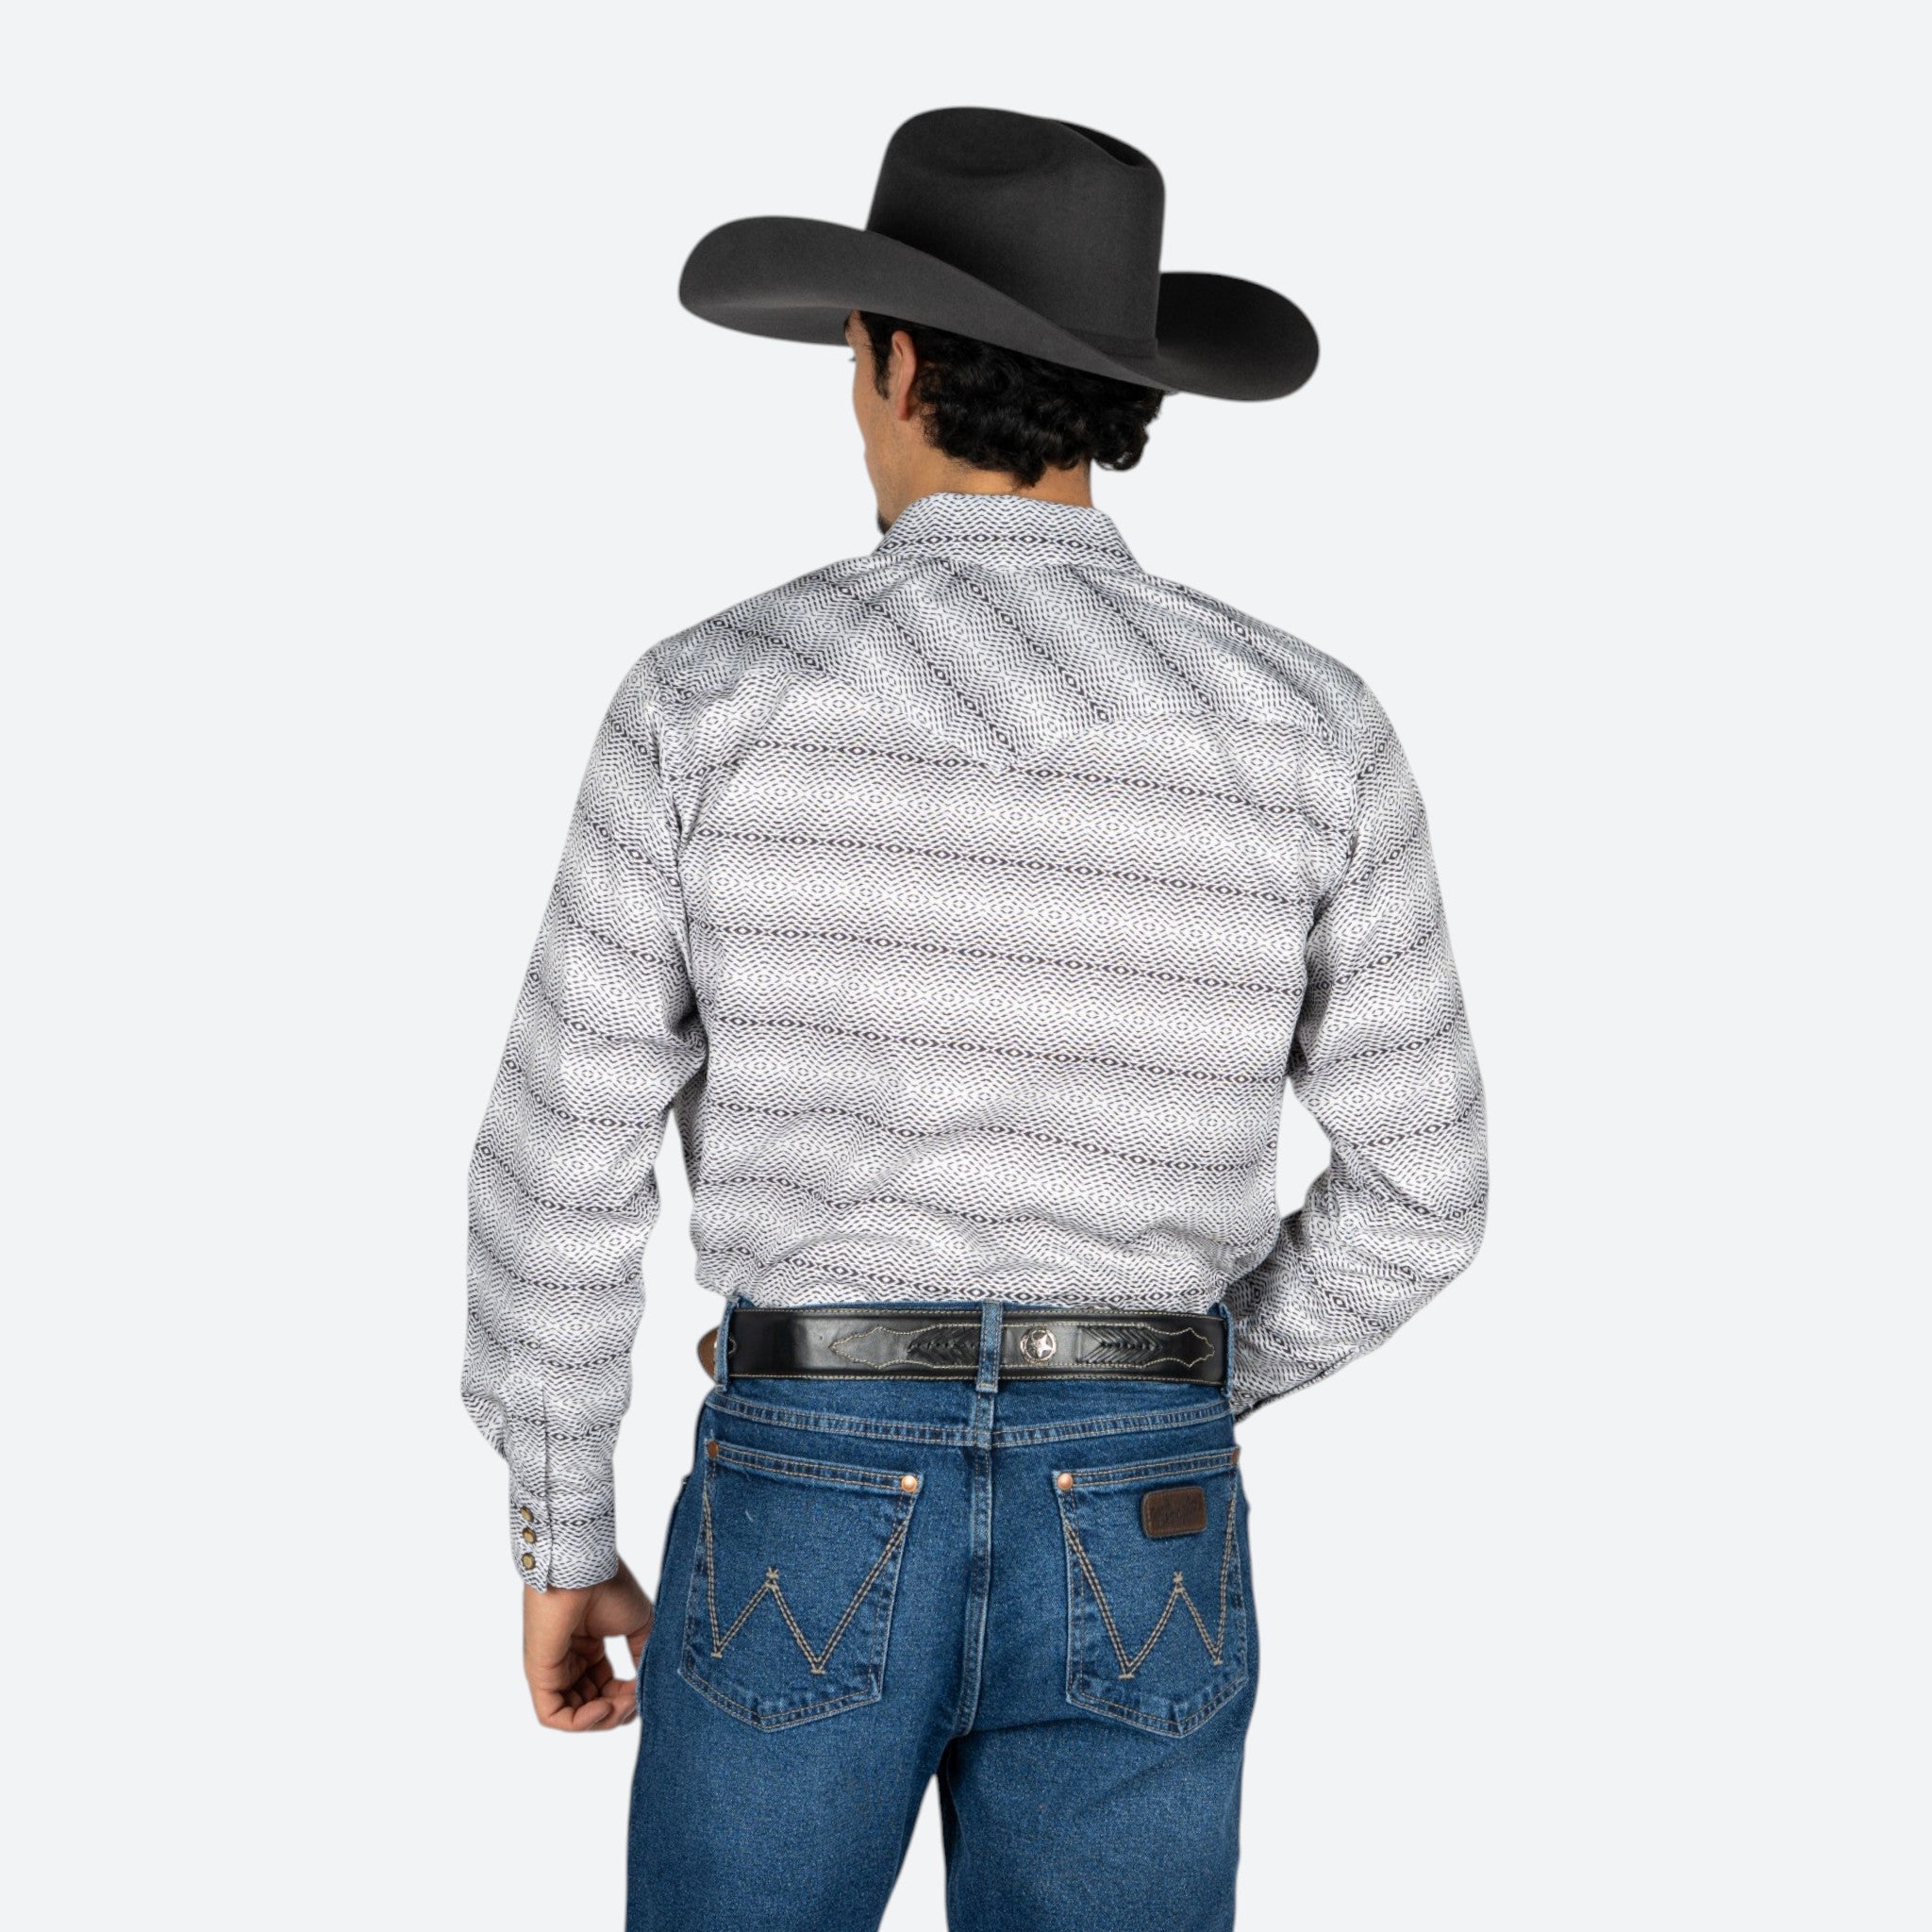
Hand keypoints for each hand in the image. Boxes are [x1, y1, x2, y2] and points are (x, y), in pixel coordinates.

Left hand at [522, 1555, 654, 1731]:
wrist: (586, 1570)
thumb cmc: (609, 1588)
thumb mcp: (639, 1625)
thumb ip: (643, 1658)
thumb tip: (646, 1688)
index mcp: (587, 1647)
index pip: (605, 1689)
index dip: (627, 1698)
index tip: (644, 1691)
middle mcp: (568, 1661)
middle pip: (591, 1705)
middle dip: (617, 1711)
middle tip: (635, 1701)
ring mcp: (552, 1669)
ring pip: (574, 1715)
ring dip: (604, 1718)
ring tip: (623, 1704)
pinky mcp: (539, 1675)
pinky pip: (554, 1715)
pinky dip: (581, 1722)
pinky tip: (604, 1707)